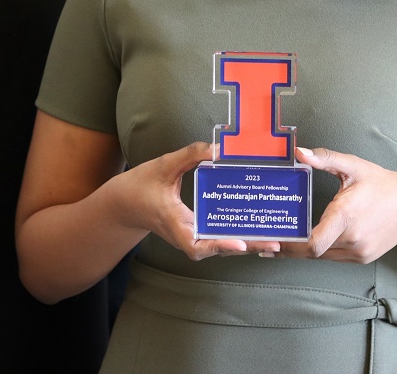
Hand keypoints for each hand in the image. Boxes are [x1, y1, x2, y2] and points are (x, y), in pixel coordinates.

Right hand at [114, 141, 279, 260]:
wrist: (123, 204)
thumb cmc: (140, 186)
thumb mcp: (164, 164)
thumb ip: (190, 155)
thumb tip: (218, 148)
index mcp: (174, 223)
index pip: (196, 244)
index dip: (218, 246)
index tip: (238, 244)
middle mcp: (184, 234)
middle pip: (217, 248)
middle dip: (245, 248)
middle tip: (273, 243)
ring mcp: (189, 235)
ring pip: (219, 245)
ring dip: (244, 244)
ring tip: (272, 240)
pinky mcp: (193, 231)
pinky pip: (215, 237)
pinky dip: (235, 237)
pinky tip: (255, 230)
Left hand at [281, 146, 396, 262]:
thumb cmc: (381, 184)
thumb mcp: (353, 166)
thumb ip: (324, 159)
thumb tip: (299, 152)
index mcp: (346, 215)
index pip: (313, 243)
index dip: (291, 246)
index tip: (273, 241)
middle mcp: (352, 238)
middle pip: (312, 252)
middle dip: (290, 249)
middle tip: (266, 245)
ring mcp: (358, 251)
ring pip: (322, 257)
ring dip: (303, 251)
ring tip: (280, 244)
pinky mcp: (362, 257)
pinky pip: (334, 257)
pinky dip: (320, 251)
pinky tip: (307, 243)